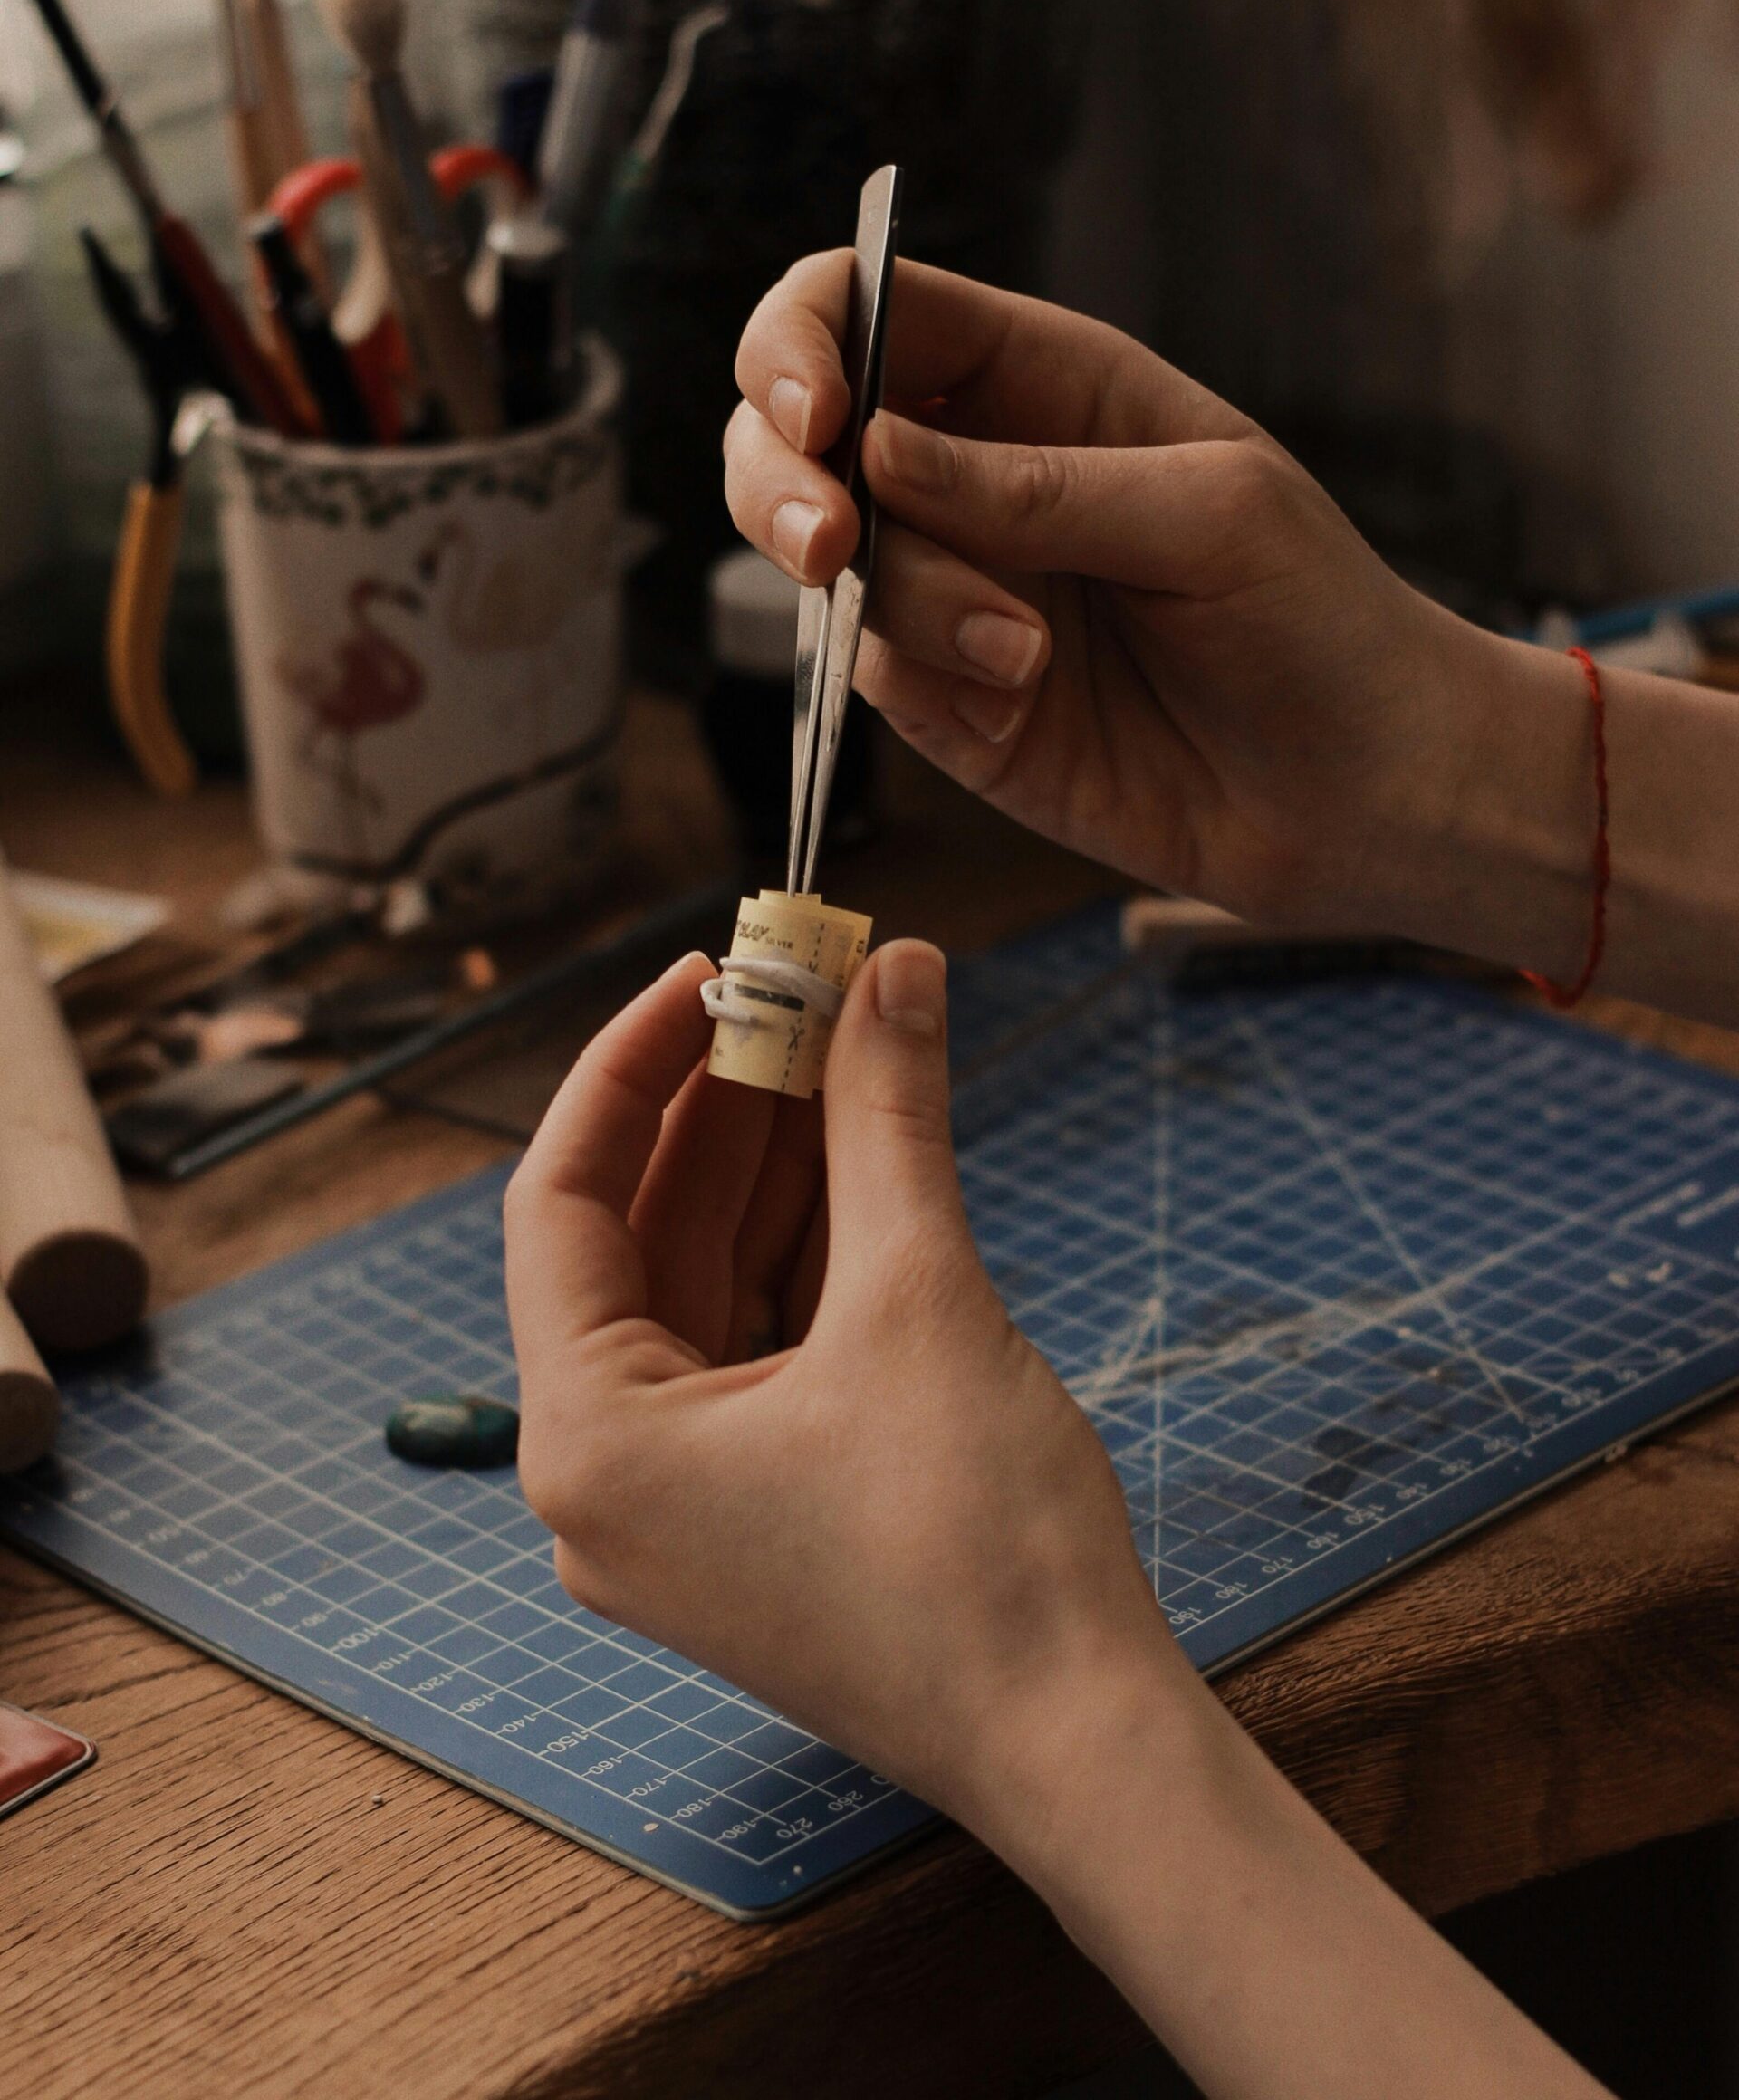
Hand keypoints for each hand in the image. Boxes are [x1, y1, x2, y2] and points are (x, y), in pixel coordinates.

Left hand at [506, 948, 1610, 2099]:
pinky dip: (806, 1254)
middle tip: (801, 990)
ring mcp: (683, 1509)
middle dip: (725, 1107)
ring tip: (843, 1043)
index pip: (562, 1201)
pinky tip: (863, 1154)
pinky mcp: (758, 1519)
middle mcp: (607, 1481)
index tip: (709, 970)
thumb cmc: (982, 1554)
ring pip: (708, 1289)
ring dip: (775, 1170)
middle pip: (641, 1240)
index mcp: (589, 1440)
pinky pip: (757, 1350)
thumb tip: (893, 973)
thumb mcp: (921, 1298)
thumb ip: (888, 1119)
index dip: (633, 1065)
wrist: (1081, 1740)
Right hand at [723, 254, 1572, 948]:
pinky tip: (1026, 709)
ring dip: (907, 606)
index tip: (816, 417)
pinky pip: (872, 679)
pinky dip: (930, 691)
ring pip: (829, 567)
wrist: (1367, 795)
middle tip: (832, 548)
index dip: (803, 343)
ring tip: (1029, 658)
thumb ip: (1037, 483)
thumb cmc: (1321, 620)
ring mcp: (953, 591)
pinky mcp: (950, 704)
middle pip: (792, 435)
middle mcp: (974, 476)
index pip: (866, 310)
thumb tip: (871, 448)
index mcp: (1040, 382)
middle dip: (779, 482)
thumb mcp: (1210, 515)